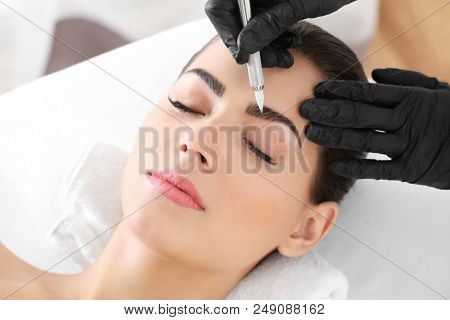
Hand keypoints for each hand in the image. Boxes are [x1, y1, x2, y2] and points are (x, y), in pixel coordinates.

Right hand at [205, 0, 355, 67]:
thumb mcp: (299, 3)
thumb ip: (270, 23)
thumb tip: (245, 46)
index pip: (220, 8)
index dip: (229, 34)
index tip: (244, 56)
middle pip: (232, 19)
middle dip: (252, 45)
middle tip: (273, 62)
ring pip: (248, 25)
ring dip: (265, 46)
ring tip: (286, 57)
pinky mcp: (269, 1)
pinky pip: (261, 22)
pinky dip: (273, 37)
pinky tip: (290, 41)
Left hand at [300, 68, 449, 189]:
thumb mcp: (437, 90)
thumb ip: (407, 80)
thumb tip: (376, 73)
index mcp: (410, 99)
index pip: (368, 94)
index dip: (342, 91)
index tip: (320, 90)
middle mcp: (405, 120)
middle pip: (360, 114)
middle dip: (330, 111)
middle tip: (306, 108)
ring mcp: (408, 146)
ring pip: (365, 140)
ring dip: (336, 136)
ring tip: (311, 132)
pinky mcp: (411, 170)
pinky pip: (380, 169)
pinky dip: (358, 168)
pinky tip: (336, 165)